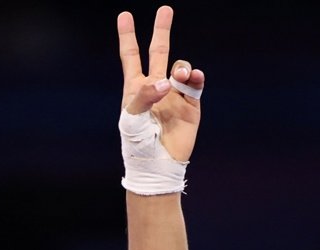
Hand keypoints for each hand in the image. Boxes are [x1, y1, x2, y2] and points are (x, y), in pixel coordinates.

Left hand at [117, 6, 204, 161]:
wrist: (158, 164)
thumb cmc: (137, 143)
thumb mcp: (132, 119)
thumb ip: (144, 96)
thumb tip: (167, 81)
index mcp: (135, 88)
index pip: (131, 56)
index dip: (127, 36)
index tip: (124, 15)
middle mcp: (156, 87)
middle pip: (159, 52)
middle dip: (162, 31)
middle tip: (165, 9)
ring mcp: (175, 94)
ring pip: (180, 67)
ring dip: (181, 68)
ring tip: (179, 77)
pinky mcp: (191, 104)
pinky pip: (195, 84)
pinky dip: (194, 78)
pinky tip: (190, 78)